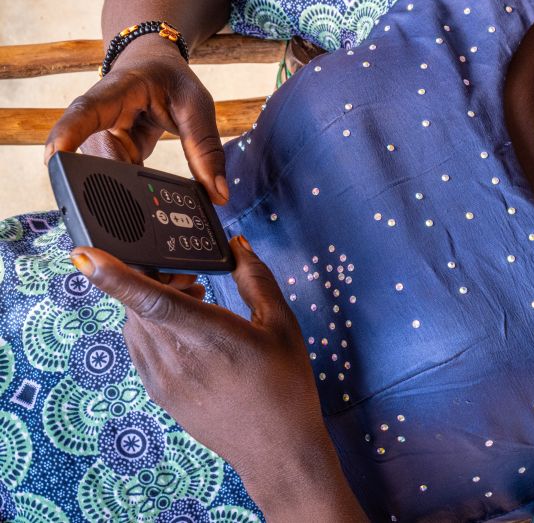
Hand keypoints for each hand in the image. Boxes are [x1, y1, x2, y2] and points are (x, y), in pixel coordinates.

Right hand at [44, 35, 229, 204]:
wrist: (154, 68)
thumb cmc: (171, 81)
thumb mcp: (197, 105)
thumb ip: (206, 148)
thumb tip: (218, 195)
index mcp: (114, 93)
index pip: (85, 112)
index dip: (68, 134)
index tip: (54, 159)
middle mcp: (98, 121)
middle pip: (93, 159)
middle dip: (110, 189)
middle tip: (138, 213)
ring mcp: (101, 142)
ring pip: (105, 178)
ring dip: (126, 196)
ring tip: (154, 208)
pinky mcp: (111, 158)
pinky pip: (118, 182)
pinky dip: (136, 196)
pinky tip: (152, 209)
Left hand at [69, 236, 367, 521]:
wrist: (277, 449)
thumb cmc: (285, 386)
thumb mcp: (282, 325)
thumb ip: (257, 280)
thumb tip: (238, 247)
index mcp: (210, 336)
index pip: (149, 300)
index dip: (114, 276)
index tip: (85, 256)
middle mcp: (178, 359)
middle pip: (137, 304)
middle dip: (153, 278)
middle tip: (190, 277)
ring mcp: (163, 379)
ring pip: (134, 324)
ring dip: (151, 303)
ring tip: (194, 303)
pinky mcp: (159, 393)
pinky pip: (138, 348)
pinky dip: (150, 327)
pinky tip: (184, 330)